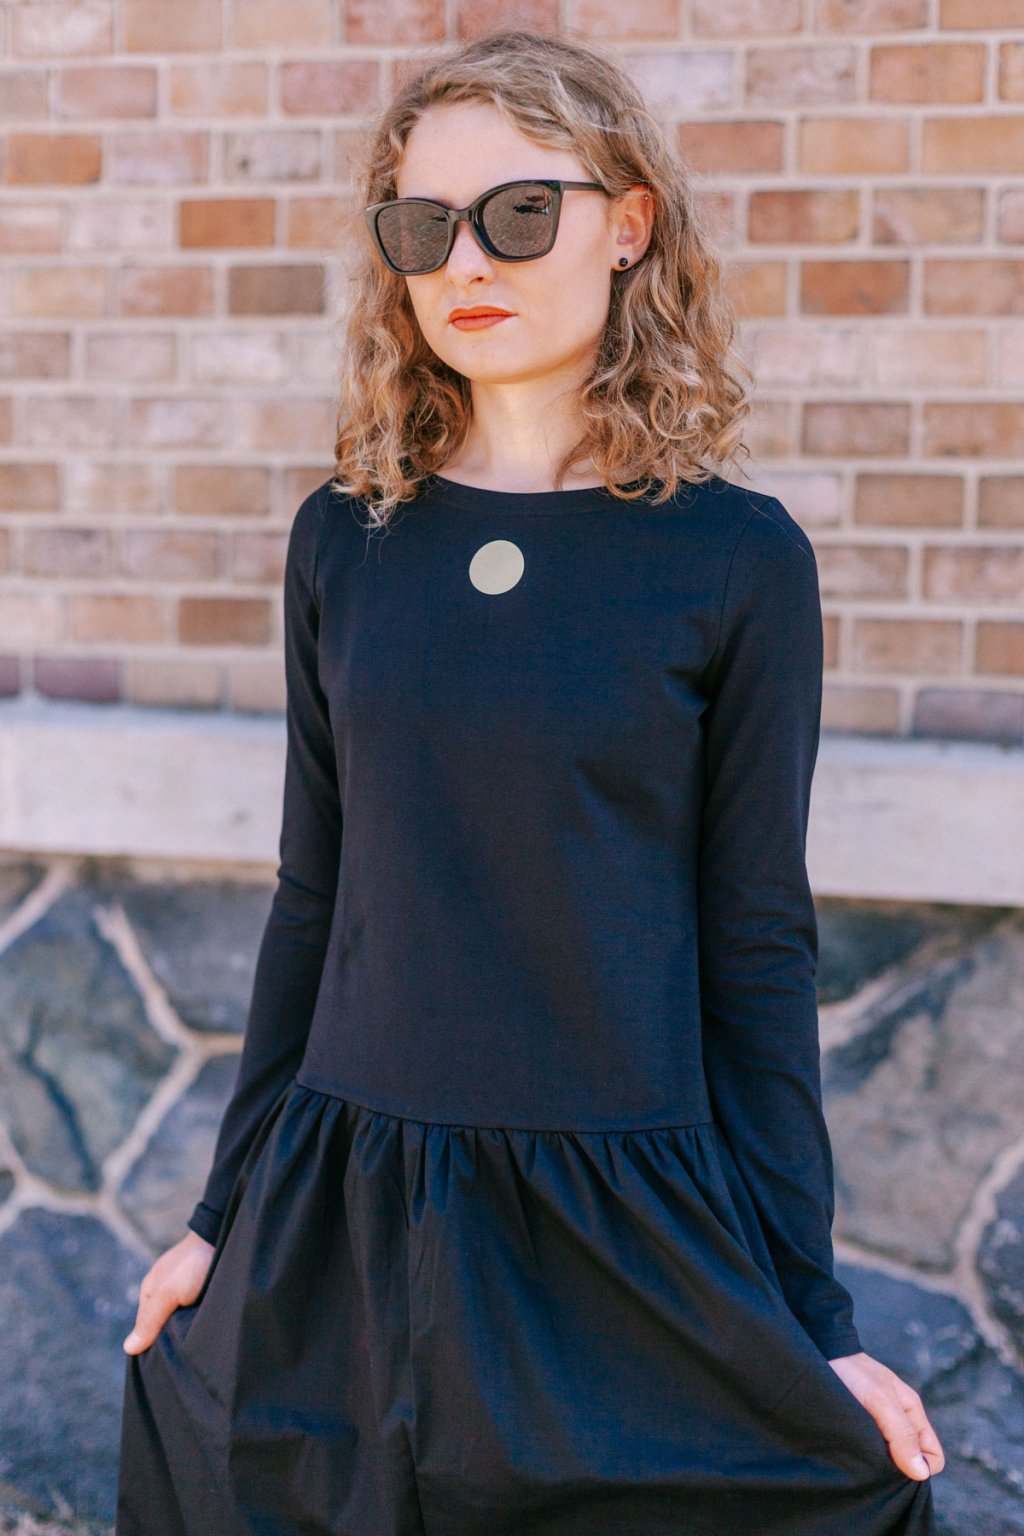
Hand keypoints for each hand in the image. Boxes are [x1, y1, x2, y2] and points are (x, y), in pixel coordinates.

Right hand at [123, 1230, 214, 1353]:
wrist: (224, 1236)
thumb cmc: (192, 1263)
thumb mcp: (167, 1292)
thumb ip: (149, 1320)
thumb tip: (128, 1349)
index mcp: (151, 1293)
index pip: (145, 1330)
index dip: (152, 1346)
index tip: (164, 1361)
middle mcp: (167, 1293)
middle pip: (163, 1327)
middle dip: (171, 1340)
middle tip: (182, 1356)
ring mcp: (186, 1292)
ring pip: (180, 1322)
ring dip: (187, 1332)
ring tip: (196, 1345)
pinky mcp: (205, 1292)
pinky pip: (196, 1314)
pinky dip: (199, 1322)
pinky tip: (206, 1331)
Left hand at [828, 1351, 944, 1481]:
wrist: (821, 1351)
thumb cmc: (852, 1372)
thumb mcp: (880, 1401)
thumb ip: (902, 1434)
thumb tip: (921, 1473)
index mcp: (912, 1413)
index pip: (934, 1457)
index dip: (921, 1467)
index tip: (895, 1463)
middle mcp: (899, 1421)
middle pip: (912, 1461)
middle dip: (898, 1468)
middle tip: (873, 1459)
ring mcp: (879, 1425)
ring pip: (891, 1459)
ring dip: (878, 1463)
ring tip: (859, 1452)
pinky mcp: (860, 1427)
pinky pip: (871, 1452)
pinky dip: (864, 1455)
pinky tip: (850, 1448)